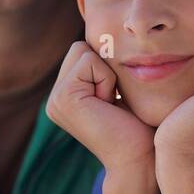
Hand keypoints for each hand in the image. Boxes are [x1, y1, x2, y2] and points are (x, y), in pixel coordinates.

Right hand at [46, 41, 155, 171]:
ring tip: (110, 103)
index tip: (115, 98)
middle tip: (112, 100)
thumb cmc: (139, 125)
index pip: (83, 50)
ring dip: (106, 73)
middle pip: (80, 46)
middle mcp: (55, 97)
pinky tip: (108, 105)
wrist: (139, 158)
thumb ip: (104, 68)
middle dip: (104, 66)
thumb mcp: (118, 90)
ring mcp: (55, 98)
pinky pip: (90, 61)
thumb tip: (110, 35)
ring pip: (84, 51)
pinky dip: (107, 79)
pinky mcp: (63, 97)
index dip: (107, 66)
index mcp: (65, 94)